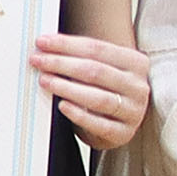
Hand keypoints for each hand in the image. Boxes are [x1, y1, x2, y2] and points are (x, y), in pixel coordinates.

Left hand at [32, 31, 151, 152]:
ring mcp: (132, 111)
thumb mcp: (103, 70)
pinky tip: (62, 106)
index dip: (67, 44)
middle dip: (62, 63)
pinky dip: (78, 115)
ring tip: (45, 81)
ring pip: (98, 98)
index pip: (98, 49)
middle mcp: (138, 86)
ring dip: (67, 88)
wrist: (120, 123)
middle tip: (38, 60)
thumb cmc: (106, 90)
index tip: (43, 42)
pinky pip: (99, 124)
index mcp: (136, 63)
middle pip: (96, 71)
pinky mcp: (123, 133)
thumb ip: (83, 57)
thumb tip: (46, 46)